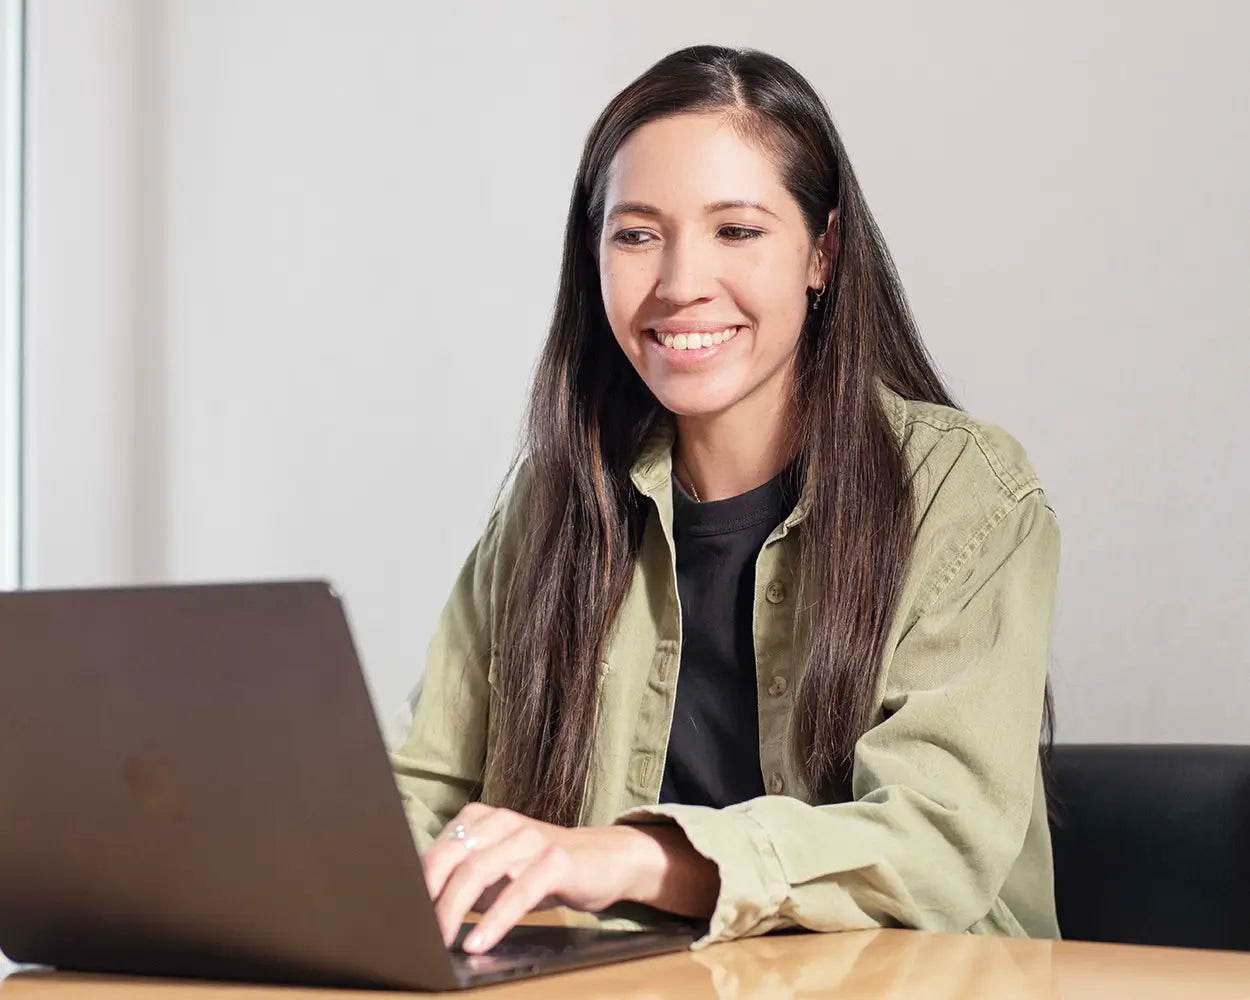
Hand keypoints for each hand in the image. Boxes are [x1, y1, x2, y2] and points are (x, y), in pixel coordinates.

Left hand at [420, 803, 718, 952]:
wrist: (605, 860)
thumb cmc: (541, 871)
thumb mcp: (497, 873)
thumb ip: (463, 881)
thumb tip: (420, 910)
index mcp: (480, 819)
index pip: (436, 852)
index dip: (416, 887)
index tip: (401, 919)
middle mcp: (502, 821)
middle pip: (451, 861)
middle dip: (429, 902)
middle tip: (417, 937)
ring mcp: (530, 837)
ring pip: (478, 873)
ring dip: (454, 913)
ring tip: (441, 943)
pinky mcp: (555, 859)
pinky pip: (517, 892)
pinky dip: (494, 921)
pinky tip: (478, 942)